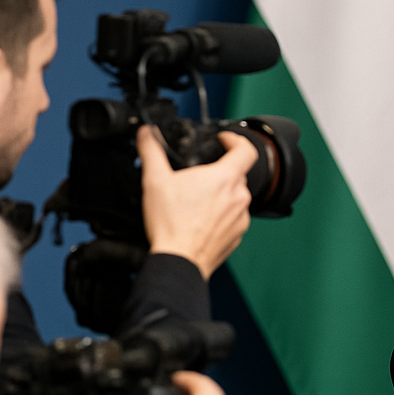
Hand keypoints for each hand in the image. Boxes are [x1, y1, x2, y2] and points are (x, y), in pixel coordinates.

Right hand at [138, 125, 254, 279]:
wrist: (179, 260)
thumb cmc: (171, 224)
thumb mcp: (155, 181)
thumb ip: (152, 151)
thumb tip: (147, 134)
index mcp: (226, 178)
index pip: (246, 149)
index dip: (236, 139)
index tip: (225, 140)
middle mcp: (240, 196)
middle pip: (237, 174)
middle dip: (219, 172)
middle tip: (198, 178)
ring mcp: (241, 217)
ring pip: (234, 197)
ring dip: (220, 195)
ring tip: (196, 203)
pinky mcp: (238, 235)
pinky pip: (233, 218)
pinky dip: (220, 215)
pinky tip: (200, 221)